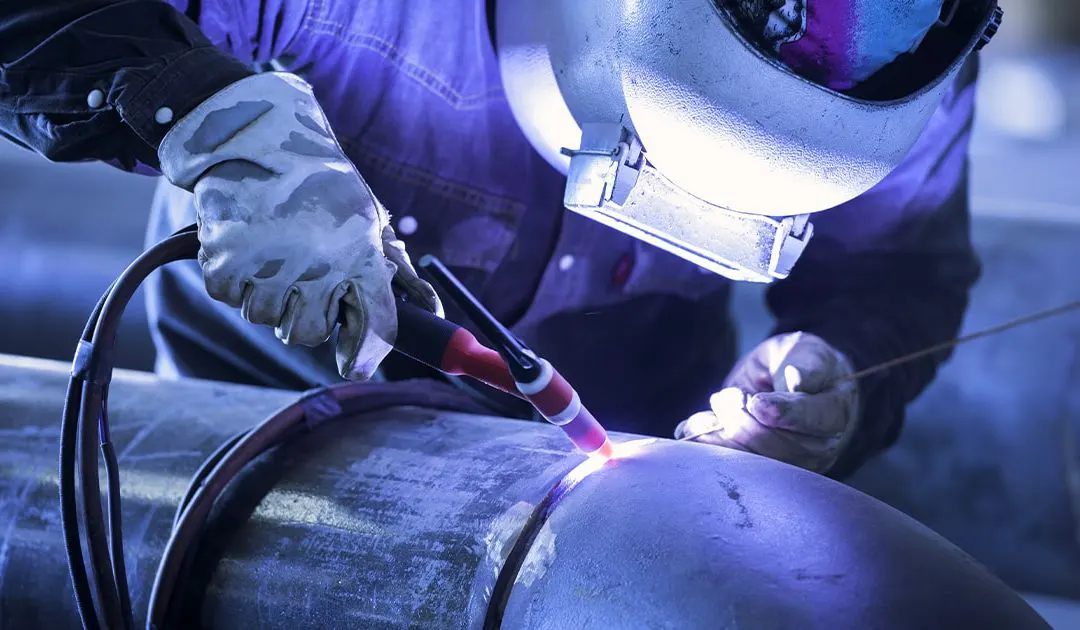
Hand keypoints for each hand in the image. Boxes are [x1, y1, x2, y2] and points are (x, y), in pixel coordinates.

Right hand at [158, 72, 440, 379]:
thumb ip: (394, 264)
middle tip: (298, 283)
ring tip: (270, 254)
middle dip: (304, 316)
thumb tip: (432, 307)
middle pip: (309, 333)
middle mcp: (319, 267)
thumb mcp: (367, 216)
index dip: (364, 354)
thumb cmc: (320, 180)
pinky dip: (234, 280)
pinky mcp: (227, 262)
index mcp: (361, 255)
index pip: (374, 325)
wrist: (259, 136)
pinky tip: (245, 247)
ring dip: (267, 295)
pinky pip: (231, 298)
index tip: (352, 367)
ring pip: (266, 318)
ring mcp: (271, 267)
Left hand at [674, 332, 858, 472]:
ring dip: (724, 437)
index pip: (816, 420)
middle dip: (746, 423)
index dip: (785, 414)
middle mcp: (819, 445)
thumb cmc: (801, 361)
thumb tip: (798, 381)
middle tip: (725, 397)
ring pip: (757, 462)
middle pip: (782, 446)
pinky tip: (694, 428)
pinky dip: (711, 447)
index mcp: (835, 411)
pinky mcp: (765, 470)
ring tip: (709, 412)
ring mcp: (792, 463)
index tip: (757, 402)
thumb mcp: (806, 351)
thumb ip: (807, 364)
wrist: (790, 379)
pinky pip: (737, 466)